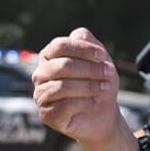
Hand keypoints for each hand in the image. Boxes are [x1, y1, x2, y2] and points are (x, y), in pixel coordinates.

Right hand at [33, 27, 136, 150]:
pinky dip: (84, 103)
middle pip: (62, 66)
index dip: (83, 49)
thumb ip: (89, 42)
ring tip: (103, 88)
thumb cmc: (97, 82)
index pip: (60, 46)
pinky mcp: (46, 115)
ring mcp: (41, 95)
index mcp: (48, 57)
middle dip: (90, 70)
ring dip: (88, 87)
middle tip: (109, 74)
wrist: (103, 113)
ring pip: (62, 86)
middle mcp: (40, 74)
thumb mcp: (99, 59)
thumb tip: (78, 36)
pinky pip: (64, 106)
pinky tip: (94, 102)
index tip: (103, 57)